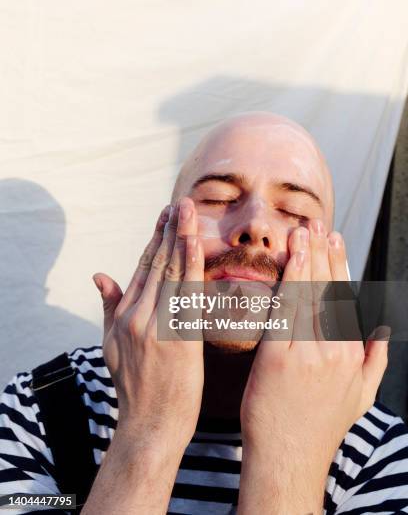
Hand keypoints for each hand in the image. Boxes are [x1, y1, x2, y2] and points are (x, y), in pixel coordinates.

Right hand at [94, 197, 204, 456]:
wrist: (150, 425)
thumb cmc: (134, 387)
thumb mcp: (111, 346)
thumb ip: (108, 307)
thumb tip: (99, 274)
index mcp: (124, 316)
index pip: (142, 268)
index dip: (154, 239)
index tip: (165, 216)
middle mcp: (138, 316)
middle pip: (156, 264)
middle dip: (169, 230)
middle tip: (180, 202)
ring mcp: (157, 327)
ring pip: (170, 273)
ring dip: (181, 238)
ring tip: (189, 211)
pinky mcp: (177, 338)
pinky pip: (186, 295)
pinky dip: (191, 266)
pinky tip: (195, 245)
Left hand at [238, 220, 388, 513]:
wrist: (289, 458)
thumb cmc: (319, 427)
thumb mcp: (361, 396)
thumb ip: (375, 360)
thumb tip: (384, 331)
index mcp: (349, 353)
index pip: (344, 297)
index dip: (338, 266)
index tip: (334, 240)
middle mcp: (332, 350)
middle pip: (328, 290)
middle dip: (322, 254)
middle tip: (316, 224)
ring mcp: (307, 354)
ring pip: (308, 297)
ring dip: (305, 260)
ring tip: (302, 232)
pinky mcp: (278, 359)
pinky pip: (284, 314)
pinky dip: (287, 285)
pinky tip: (287, 262)